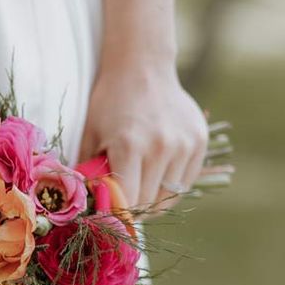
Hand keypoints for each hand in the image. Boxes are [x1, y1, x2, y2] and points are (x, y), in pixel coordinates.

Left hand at [79, 64, 207, 216]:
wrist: (142, 67)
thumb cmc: (109, 104)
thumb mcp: (91, 136)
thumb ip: (88, 172)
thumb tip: (85, 206)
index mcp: (130, 146)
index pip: (127, 201)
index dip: (117, 214)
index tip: (108, 217)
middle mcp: (161, 147)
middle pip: (148, 202)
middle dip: (132, 209)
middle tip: (121, 206)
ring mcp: (184, 144)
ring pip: (169, 196)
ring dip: (152, 202)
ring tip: (138, 193)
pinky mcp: (199, 141)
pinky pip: (185, 182)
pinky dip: (170, 189)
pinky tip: (156, 180)